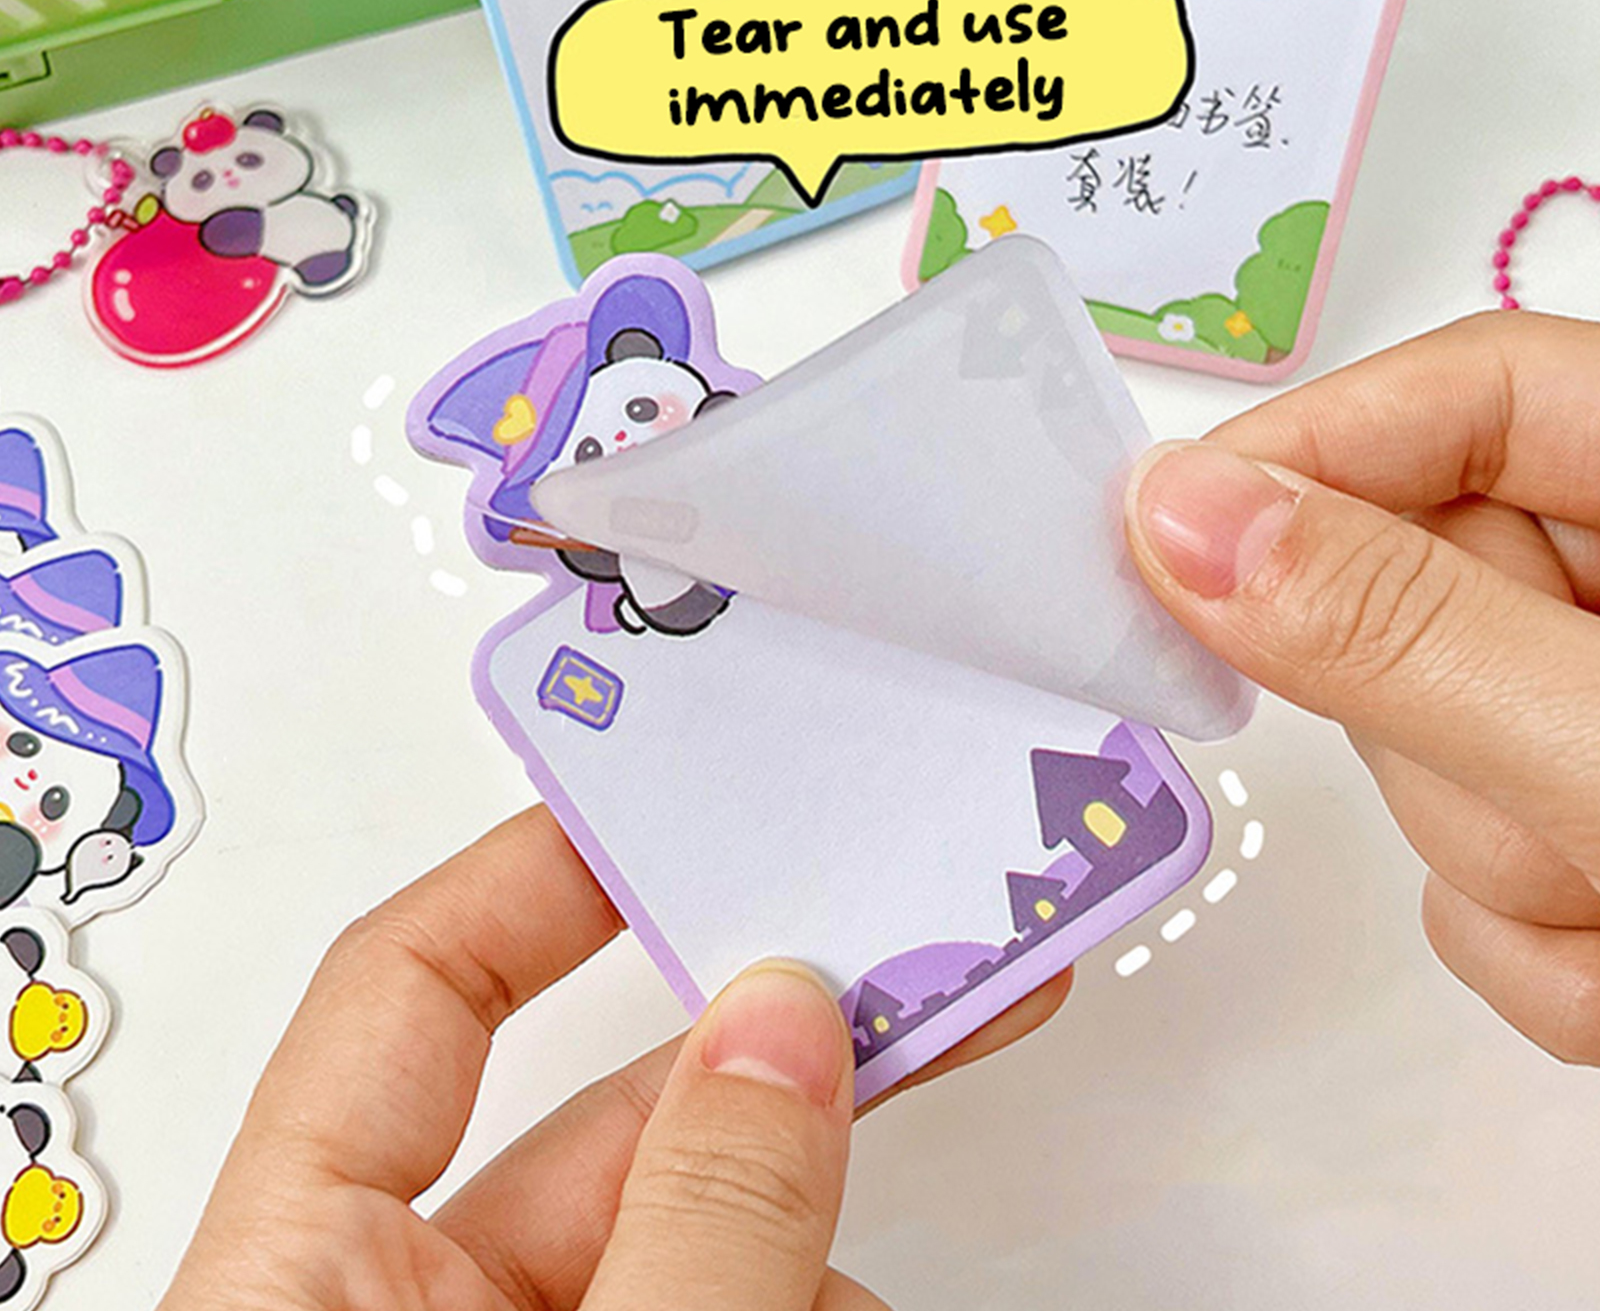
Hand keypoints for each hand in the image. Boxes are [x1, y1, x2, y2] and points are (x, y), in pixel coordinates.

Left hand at [160, 808, 1069, 1310]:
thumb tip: (782, 1026)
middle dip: (764, 1048)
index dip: (532, 872)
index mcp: (302, 1276)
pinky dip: (811, 1283)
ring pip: (692, 1237)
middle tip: (899, 948)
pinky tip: (877, 1280)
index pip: (406, 991)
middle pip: (597, 1119)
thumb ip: (697, 1218)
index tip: (661, 793)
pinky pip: (725, 1307)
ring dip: (820, 1196)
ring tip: (943, 1121)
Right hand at [1125, 312, 1599, 1065]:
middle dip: (1436, 727)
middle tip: (1543, 806)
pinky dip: (1531, 939)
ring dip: (1500, 857)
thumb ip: (1404, 634)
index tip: (1165, 535)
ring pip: (1433, 749)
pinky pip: (1473, 867)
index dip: (1306, 449)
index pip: (1466, 394)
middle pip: (1424, 586)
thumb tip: (1184, 521)